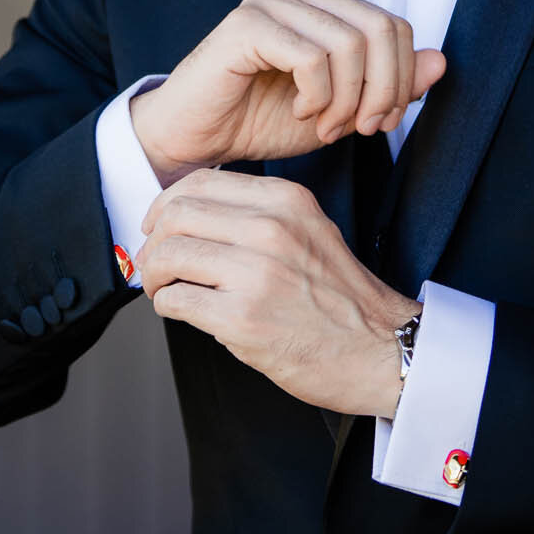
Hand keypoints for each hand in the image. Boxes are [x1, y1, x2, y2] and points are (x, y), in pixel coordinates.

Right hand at [128, 0, 447, 182]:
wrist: (199, 139)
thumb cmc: (262, 119)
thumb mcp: (342, 109)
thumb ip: (389, 85)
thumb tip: (440, 61)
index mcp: (325, 3)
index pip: (394, 25)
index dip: (402, 79)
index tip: (380, 122)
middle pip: (380, 28)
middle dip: (382, 90)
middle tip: (362, 128)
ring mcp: (271, 1)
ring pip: (350, 44)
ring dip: (347, 100)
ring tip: (325, 126)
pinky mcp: (247, 24)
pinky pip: (312, 57)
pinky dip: (318, 97)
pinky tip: (301, 113)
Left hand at [137, 169, 418, 416]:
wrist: (380, 351)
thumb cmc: (341, 299)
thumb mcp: (310, 232)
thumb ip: (258, 215)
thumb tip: (188, 217)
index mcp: (285, 201)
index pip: (199, 183)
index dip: (164, 204)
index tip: (156, 226)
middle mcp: (270, 229)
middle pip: (176, 216)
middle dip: (154, 243)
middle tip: (155, 265)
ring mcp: (256, 273)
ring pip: (168, 257)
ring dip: (154, 276)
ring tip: (164, 290)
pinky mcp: (243, 319)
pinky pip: (175, 300)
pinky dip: (167, 306)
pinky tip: (181, 311)